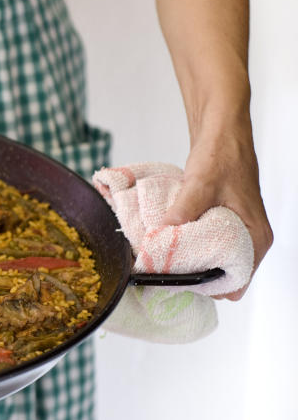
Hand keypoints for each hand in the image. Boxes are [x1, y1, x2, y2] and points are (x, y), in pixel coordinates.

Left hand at [161, 125, 272, 300]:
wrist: (221, 132)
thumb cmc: (222, 156)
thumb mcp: (200, 185)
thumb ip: (183, 212)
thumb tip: (164, 235)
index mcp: (256, 235)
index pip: (238, 281)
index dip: (209, 287)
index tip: (181, 282)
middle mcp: (251, 237)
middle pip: (224, 273)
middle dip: (197, 275)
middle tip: (167, 273)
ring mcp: (238, 228)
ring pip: (215, 258)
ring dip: (192, 259)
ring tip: (166, 260)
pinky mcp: (224, 220)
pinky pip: (208, 242)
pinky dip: (191, 244)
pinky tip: (171, 243)